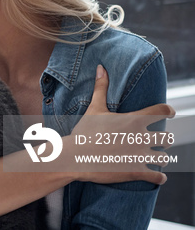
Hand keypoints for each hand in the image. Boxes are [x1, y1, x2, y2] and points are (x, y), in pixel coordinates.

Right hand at [66, 65, 174, 184]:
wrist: (74, 157)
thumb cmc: (84, 131)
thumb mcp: (94, 108)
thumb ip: (101, 88)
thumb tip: (101, 67)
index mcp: (133, 120)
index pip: (162, 111)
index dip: (168, 111)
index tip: (169, 112)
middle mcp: (140, 137)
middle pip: (167, 138)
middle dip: (164, 140)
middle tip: (157, 141)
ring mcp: (139, 155)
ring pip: (164, 158)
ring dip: (161, 158)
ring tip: (156, 158)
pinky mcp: (135, 171)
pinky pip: (157, 176)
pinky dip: (159, 177)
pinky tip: (157, 176)